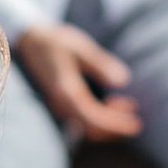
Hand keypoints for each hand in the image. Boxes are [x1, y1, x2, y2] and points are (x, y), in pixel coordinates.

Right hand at [16, 19, 142, 139]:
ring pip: (87, 124)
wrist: (29, 40)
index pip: (92, 119)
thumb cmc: (54, 41)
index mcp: (65, 92)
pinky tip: (113, 102)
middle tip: (138, 122)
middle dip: (115, 126)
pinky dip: (100, 115)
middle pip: (91, 127)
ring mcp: (60, 104)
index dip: (115, 125)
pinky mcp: (63, 101)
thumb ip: (99, 64)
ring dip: (109, 121)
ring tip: (129, 106)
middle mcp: (60, 103)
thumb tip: (123, 80)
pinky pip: (82, 117)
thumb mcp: (79, 47)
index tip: (136, 124)